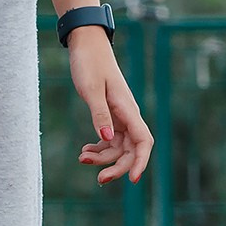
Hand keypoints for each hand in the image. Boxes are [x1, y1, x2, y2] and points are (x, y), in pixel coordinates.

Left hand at [68, 28, 152, 183]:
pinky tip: (85, 150)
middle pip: (131, 150)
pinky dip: (99, 148)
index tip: (132, 180)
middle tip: (99, 179)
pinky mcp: (110, 114)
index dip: (140, 162)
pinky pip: (110, 139)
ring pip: (118, 147)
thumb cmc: (90, 63)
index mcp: (128, 109)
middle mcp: (127, 115)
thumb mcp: (91, 90)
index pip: (143, 142)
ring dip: (103, 158)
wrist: (87, 45)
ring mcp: (120, 116)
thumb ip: (99, 114)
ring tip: (82, 158)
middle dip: (117, 167)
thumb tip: (108, 138)